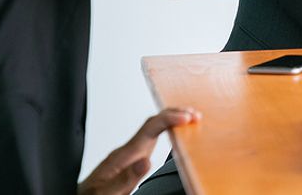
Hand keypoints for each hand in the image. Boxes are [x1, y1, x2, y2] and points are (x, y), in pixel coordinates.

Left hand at [77, 107, 200, 194]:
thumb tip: (146, 161)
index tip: (187, 117)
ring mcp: (129, 154)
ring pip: (153, 129)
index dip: (169, 118)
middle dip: (175, 115)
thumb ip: (125, 178)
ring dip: (171, 121)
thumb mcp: (106, 193)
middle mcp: (127, 151)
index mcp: (123, 155)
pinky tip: (173, 134)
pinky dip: (166, 131)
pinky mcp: (131, 160)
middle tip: (196, 115)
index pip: (150, 128)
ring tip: (191, 120)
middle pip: (153, 123)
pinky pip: (151, 138)